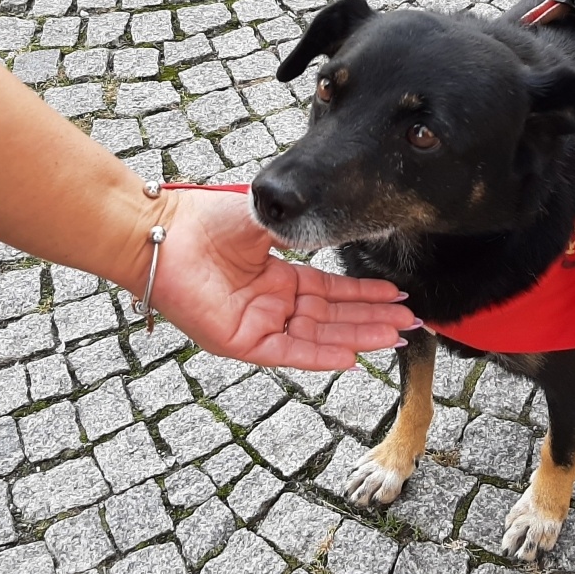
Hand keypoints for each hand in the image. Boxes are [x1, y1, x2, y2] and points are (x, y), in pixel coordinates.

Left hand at [149, 188, 414, 370]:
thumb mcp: (265, 218)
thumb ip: (300, 228)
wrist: (164, 234)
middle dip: (373, 319)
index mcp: (277, 277)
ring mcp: (258, 324)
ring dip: (358, 336)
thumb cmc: (203, 220)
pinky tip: (352, 355)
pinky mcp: (243, 341)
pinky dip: (321, 354)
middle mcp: (271, 304)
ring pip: (319, 335)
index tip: (396, 296)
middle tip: (410, 323)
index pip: (331, 292)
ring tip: (396, 336)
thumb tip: (336, 227)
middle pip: (333, 317)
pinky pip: (290, 352)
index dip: (365, 295)